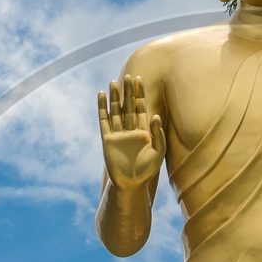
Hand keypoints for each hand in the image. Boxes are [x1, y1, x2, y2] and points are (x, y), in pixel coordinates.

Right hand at [98, 74, 165, 190]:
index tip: (139, 79)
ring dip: (115, 97)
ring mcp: (118, 134)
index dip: (140, 94)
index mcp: (143, 131)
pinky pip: (104, 120)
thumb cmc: (147, 170)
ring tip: (114, 82)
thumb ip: (158, 134)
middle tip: (129, 76)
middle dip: (129, 92)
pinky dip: (103, 108)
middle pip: (128, 106)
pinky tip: (102, 95)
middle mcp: (130, 130)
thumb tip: (155, 115)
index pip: (141, 108)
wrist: (131, 184)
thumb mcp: (158, 151)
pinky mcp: (107, 139)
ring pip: (116, 111)